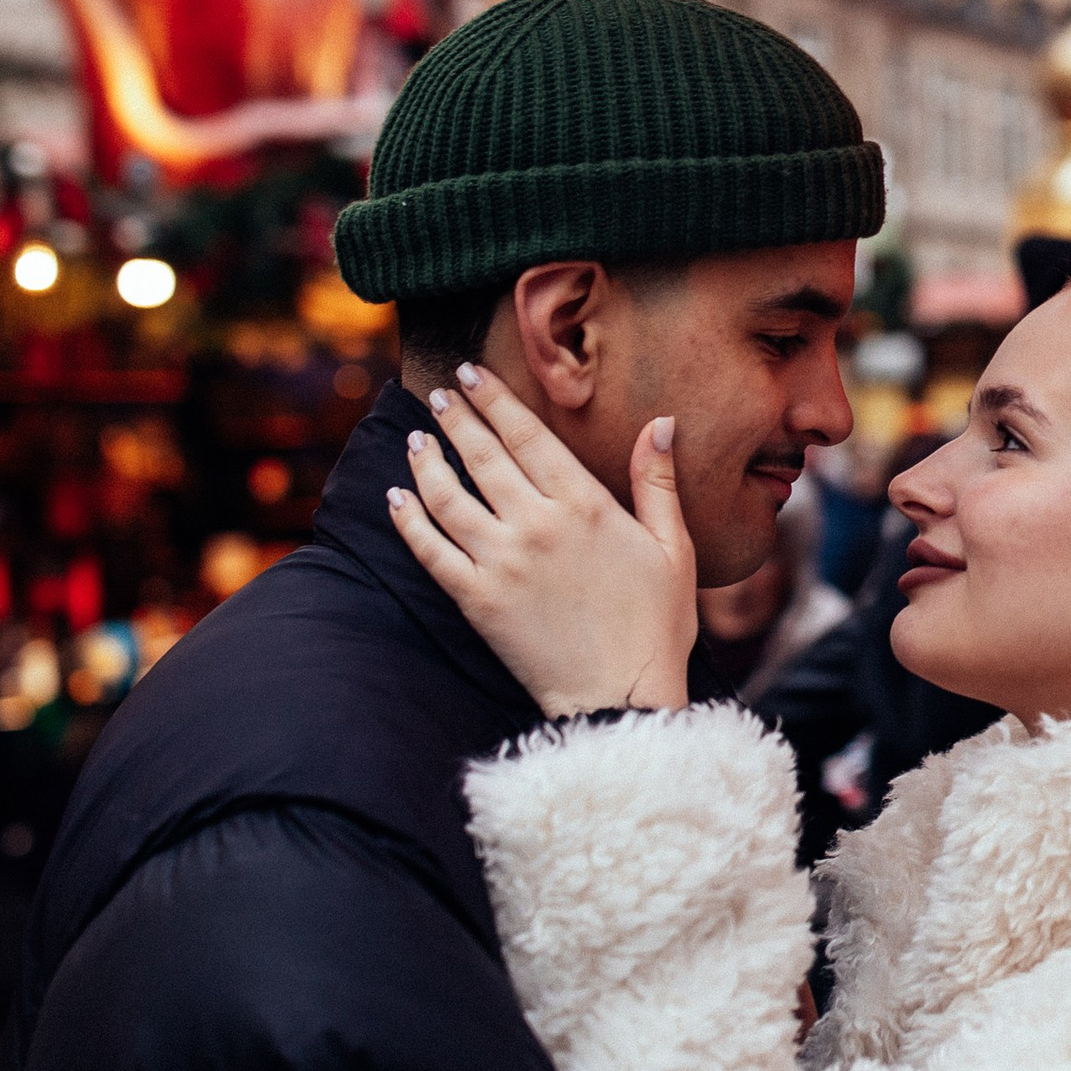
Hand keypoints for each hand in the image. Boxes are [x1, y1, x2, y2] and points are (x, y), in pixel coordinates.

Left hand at [386, 364, 697, 717]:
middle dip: (457, 419)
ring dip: (427, 462)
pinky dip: (408, 519)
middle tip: (439, 393)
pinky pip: (430, 550)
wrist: (621, 694)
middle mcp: (537, 525)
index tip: (471, 375)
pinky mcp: (477, 600)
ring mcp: (501, 563)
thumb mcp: (673, 548)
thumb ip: (658, 483)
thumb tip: (661, 423)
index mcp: (585, 506)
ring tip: (418, 438)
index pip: (528, 436)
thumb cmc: (657, 624)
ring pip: (448, 497)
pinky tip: (398, 498)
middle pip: (483, 457)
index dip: (495, 401)